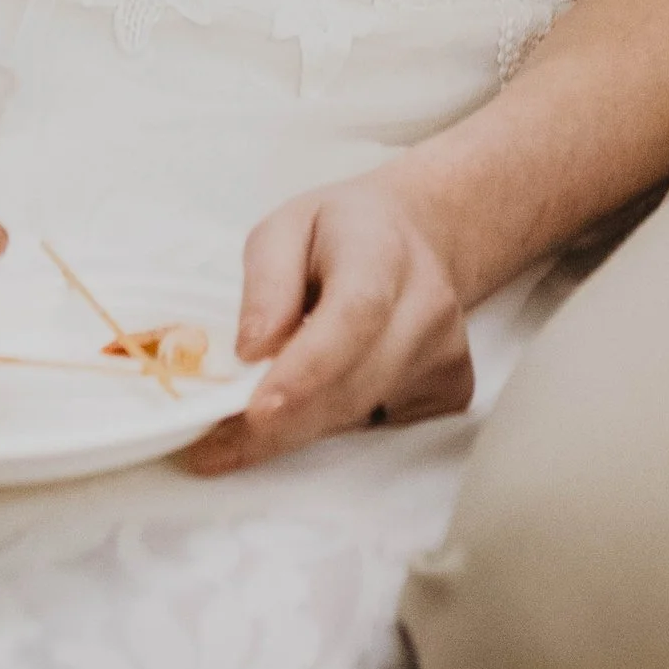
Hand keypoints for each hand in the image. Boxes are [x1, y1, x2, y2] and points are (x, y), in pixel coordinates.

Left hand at [180, 169, 475, 474]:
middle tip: (216, 440)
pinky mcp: (453, 387)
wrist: (413, 235)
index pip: (353, 315)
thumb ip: (266, 282)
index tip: (256, 411)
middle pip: (353, 383)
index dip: (306, 370)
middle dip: (281, 422)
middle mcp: (427, 302)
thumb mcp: (285, 228)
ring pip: (361, 415)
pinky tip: (324, 394)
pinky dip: (338, 427)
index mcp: (381, 249)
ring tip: (259, 409)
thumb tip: (253, 350)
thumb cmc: (339, 232)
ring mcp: (446, 349)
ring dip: (301, 426)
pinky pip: (384, 431)